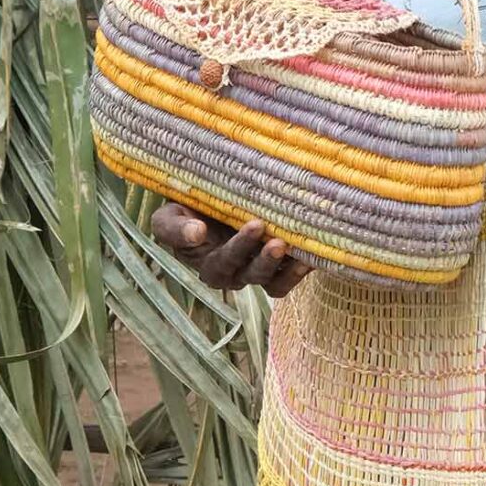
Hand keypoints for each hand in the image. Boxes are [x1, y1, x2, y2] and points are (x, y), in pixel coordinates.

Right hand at [151, 204, 307, 299]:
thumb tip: (197, 233)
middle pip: (253, 275)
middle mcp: (236, 274)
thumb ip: (174, 228)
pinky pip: (290, 276)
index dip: (240, 248)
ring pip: (274, 283)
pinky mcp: (279, 265)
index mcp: (209, 265)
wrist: (211, 202)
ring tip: (302, 255)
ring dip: (288, 271)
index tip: (254, 224)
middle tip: (278, 242)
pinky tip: (317, 255)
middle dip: (266, 261)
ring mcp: (259, 271)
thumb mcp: (169, 217)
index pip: (225, 263)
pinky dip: (304, 269)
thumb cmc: (187, 210)